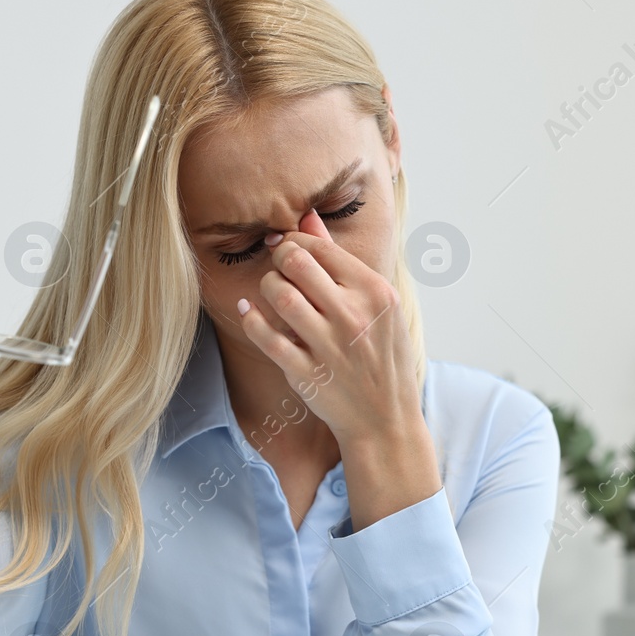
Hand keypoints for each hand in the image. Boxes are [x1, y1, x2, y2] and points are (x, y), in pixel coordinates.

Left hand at [237, 209, 421, 446]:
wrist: (386, 418)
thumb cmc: (381, 355)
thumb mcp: (376, 305)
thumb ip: (339, 260)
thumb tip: (307, 217)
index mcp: (375, 292)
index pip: (321, 248)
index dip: (294, 240)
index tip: (285, 246)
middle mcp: (353, 316)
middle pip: (296, 263)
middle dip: (278, 257)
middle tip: (278, 265)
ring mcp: (330, 346)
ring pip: (279, 295)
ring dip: (266, 286)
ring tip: (270, 291)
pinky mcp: (307, 373)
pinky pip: (266, 337)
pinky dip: (251, 319)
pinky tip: (248, 311)